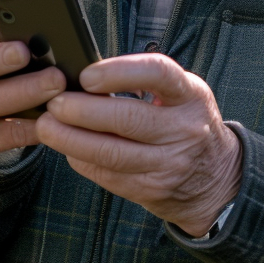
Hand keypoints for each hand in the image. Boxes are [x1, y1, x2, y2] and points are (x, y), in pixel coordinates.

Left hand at [36, 53, 241, 236]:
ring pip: (112, 153)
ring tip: (46, 125)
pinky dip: (81, 160)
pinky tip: (66, 147)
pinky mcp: (151, 190)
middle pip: (128, 118)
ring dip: (71, 139)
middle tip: (54, 102)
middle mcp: (184, 129)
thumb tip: (84, 76)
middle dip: (82, 110)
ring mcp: (169, 164)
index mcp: (191, 94)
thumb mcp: (181, 94)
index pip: (157, 73)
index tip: (86, 75)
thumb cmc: (187, 122)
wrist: (217, 179)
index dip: (119, 72)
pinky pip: (108, 175)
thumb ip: (143, 81)